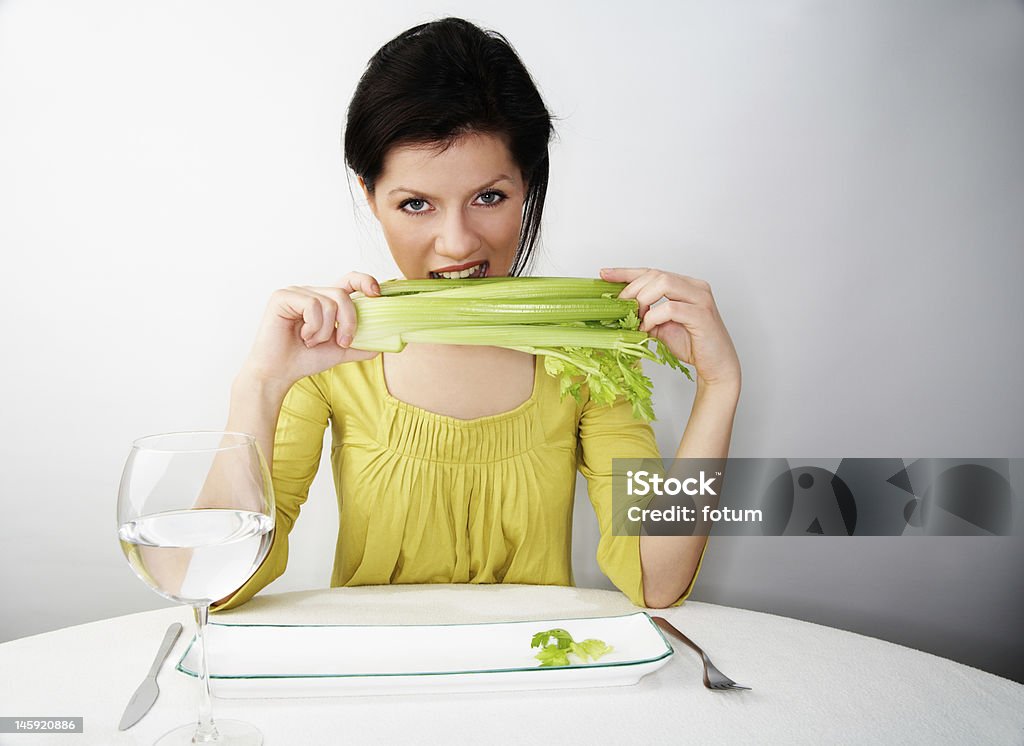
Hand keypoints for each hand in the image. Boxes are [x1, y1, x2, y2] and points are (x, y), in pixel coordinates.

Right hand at [241, 272, 381, 385]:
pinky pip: (312, 305)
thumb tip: (387, 342)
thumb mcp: (340, 350)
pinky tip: (302, 337)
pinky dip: (313, 327)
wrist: (279, 373)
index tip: (377, 294)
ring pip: (329, 302)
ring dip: (326, 330)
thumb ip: (362, 344)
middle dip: (349, 322)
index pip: (349, 280)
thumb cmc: (305, 359)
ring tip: (312, 341)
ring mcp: (296, 292)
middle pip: (343, 294)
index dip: (365, 281)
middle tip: (342, 342)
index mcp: (325, 300)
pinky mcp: (282, 296)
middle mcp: (311, 292)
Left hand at [600, 267, 740, 391]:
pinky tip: (647, 328)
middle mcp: (695, 287)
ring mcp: (700, 299)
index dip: (627, 272)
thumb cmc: (693, 345)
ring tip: (635, 318)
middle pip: (656, 274)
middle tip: (620, 308)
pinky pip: (671, 308)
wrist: (716, 366)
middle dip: (632, 290)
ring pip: (664, 283)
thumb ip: (647, 314)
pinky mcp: (702, 315)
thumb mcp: (662, 327)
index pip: (652, 271)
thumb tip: (621, 311)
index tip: (604, 274)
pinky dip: (653, 316)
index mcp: (686, 285)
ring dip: (642, 300)